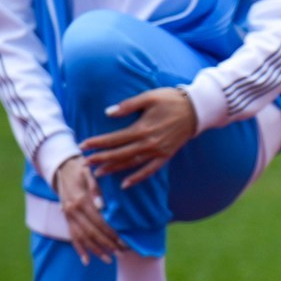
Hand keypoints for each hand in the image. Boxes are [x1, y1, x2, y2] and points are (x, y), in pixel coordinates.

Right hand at [52, 156, 128, 262]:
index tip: (124, 242)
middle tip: (122, 254)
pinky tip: (87, 261)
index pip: (99, 222)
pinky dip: (79, 249)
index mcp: (81, 201)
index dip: (111, 233)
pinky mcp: (66, 218)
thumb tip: (102, 206)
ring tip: (109, 260)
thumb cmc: (83, 170)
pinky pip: (72, 236)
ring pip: (82, 237)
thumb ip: (96, 188)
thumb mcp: (90, 173)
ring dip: (96, 250)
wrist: (63, 168)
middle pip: (92, 232)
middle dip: (107, 245)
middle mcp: (73, 211)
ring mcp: (68, 216)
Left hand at [79, 86, 198, 185]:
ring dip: (114, 169)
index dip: (98, 143)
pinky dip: (138, 178)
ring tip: (98, 173)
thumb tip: (108, 113)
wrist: (197, 109)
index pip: (114, 138)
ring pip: (132, 163)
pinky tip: (125, 184)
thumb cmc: (171, 100)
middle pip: (120, 154)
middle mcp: (149, 143)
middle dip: (101, 159)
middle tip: (84, 163)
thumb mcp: (149, 97)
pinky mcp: (166, 155)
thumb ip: (128, 106)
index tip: (83, 145)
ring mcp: (158, 151)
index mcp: (142, 128)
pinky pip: (150, 170)